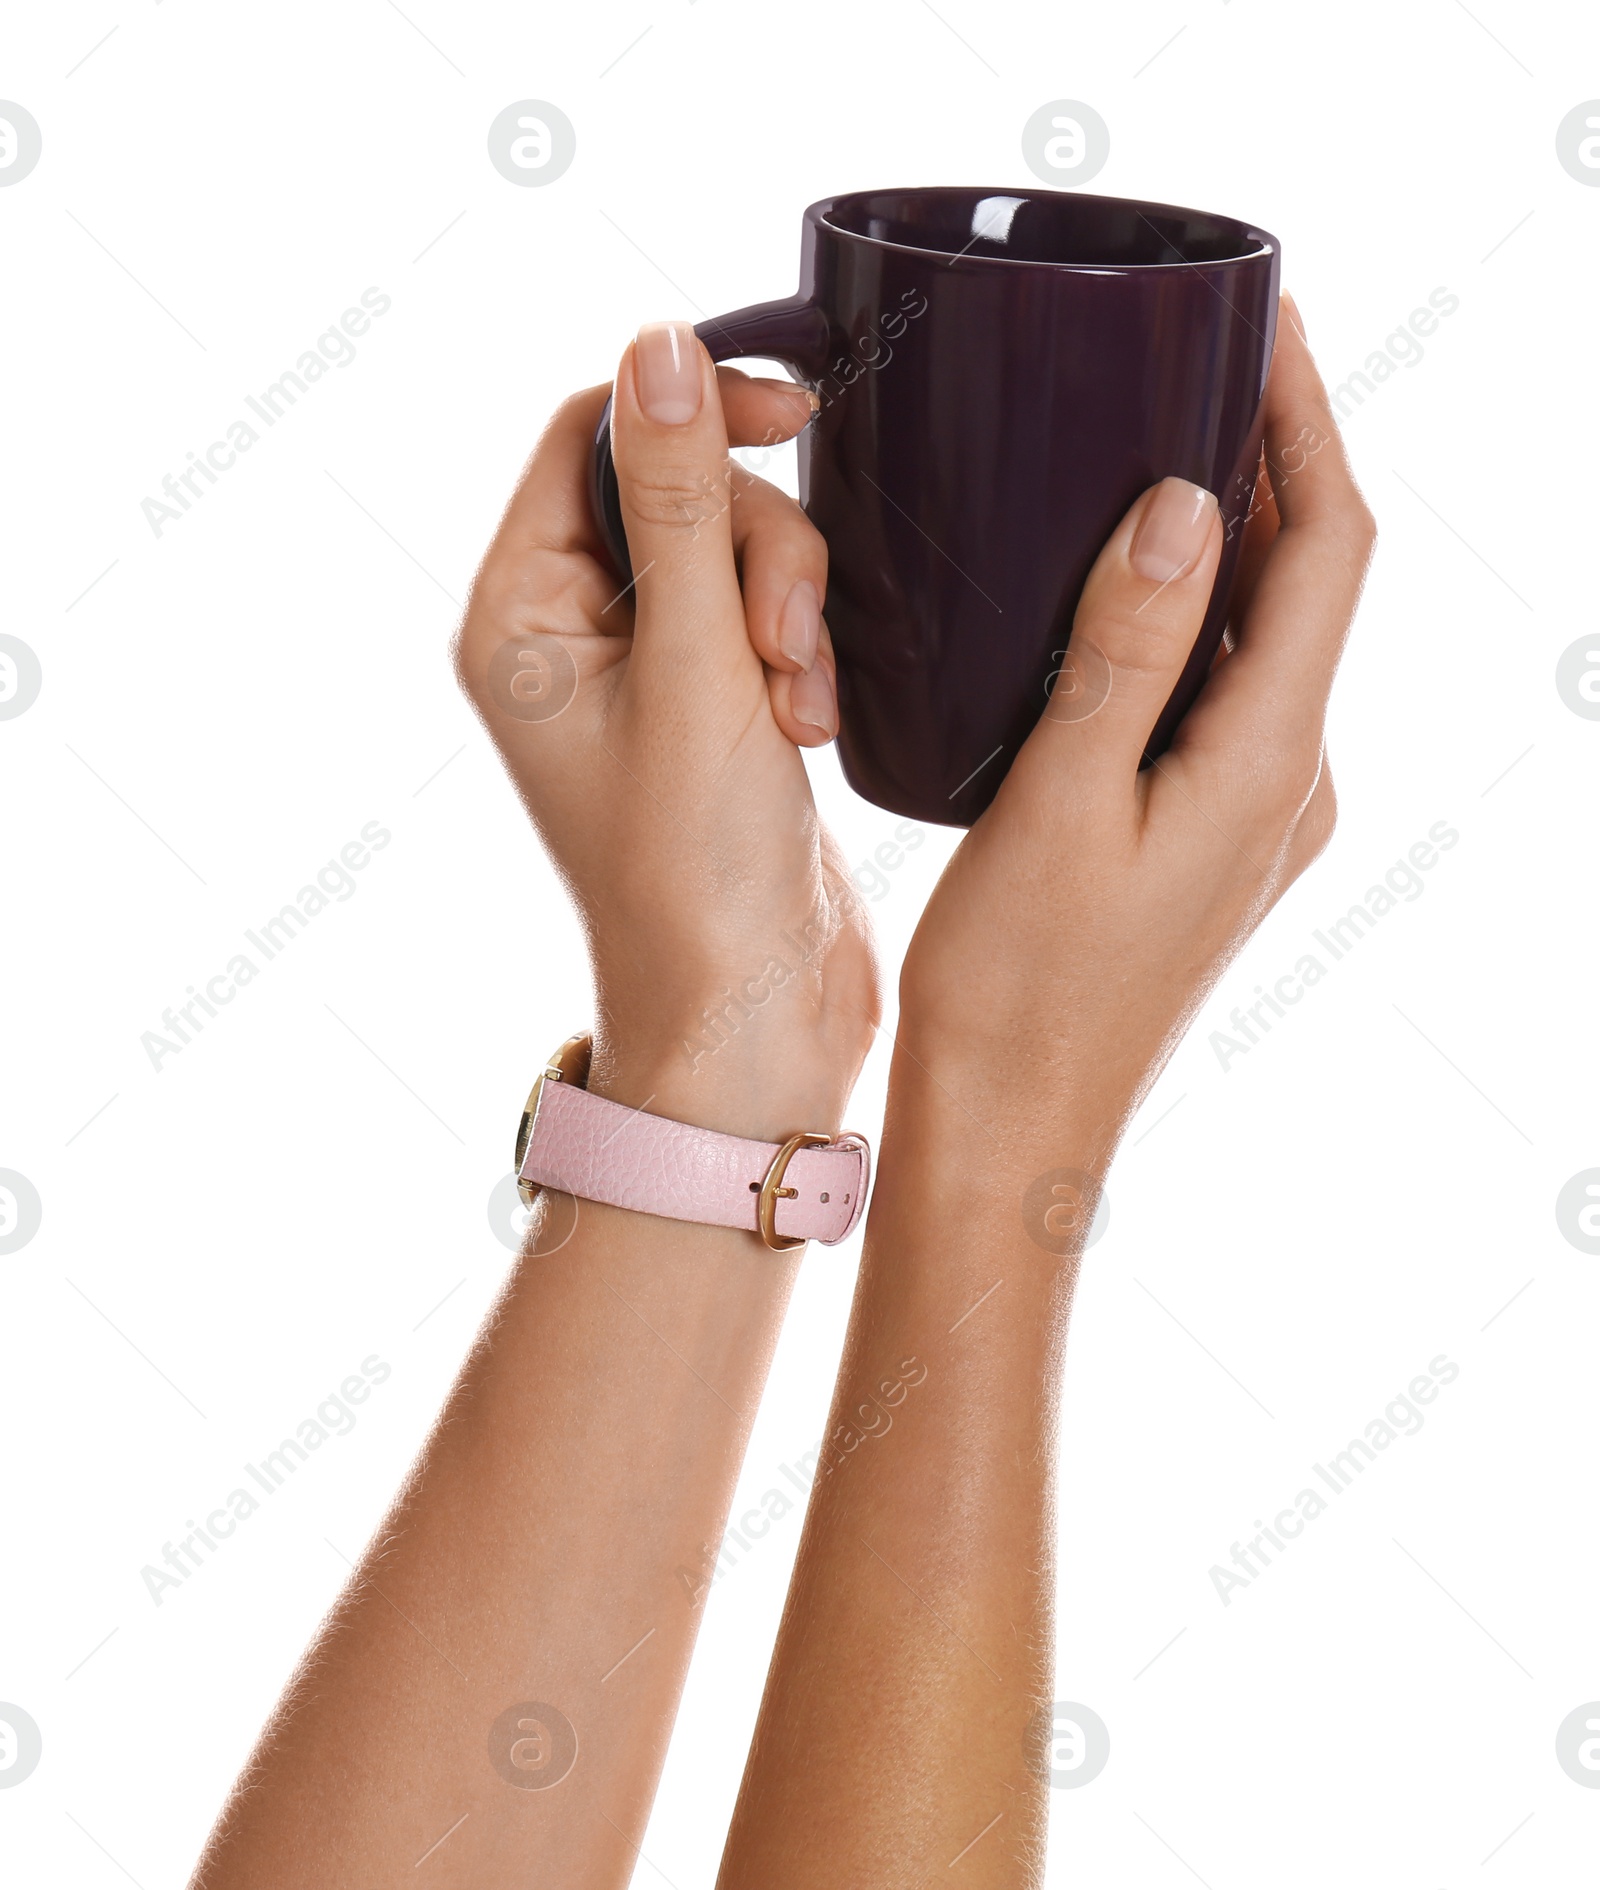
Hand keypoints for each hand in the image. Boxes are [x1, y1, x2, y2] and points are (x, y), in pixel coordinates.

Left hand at [455, 323, 878, 1137]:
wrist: (748, 1022)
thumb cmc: (696, 874)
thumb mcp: (696, 672)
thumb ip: (683, 505)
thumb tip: (661, 345)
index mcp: (519, 618)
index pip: (586, 434)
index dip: (686, 405)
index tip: (789, 411)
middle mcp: (568, 636)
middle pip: (678, 489)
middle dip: (758, 549)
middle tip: (783, 646)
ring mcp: (645, 674)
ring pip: (738, 552)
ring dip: (791, 610)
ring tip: (801, 710)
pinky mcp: (712, 709)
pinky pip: (766, 618)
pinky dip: (803, 655)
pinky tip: (813, 728)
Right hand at [898, 300, 1375, 1169]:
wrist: (1012, 1135)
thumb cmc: (1019, 993)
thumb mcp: (1060, 805)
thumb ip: (1127, 653)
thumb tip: (1185, 505)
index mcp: (1269, 767)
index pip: (1329, 550)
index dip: (1310, 421)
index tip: (1263, 317)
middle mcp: (1287, 785)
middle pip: (1309, 582)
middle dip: (1272, 457)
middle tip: (1195, 350)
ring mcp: (1250, 817)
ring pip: (1260, 637)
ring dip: (1227, 534)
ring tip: (1149, 434)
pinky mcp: (1203, 838)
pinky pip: (1216, 693)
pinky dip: (1186, 614)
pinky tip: (1113, 583)